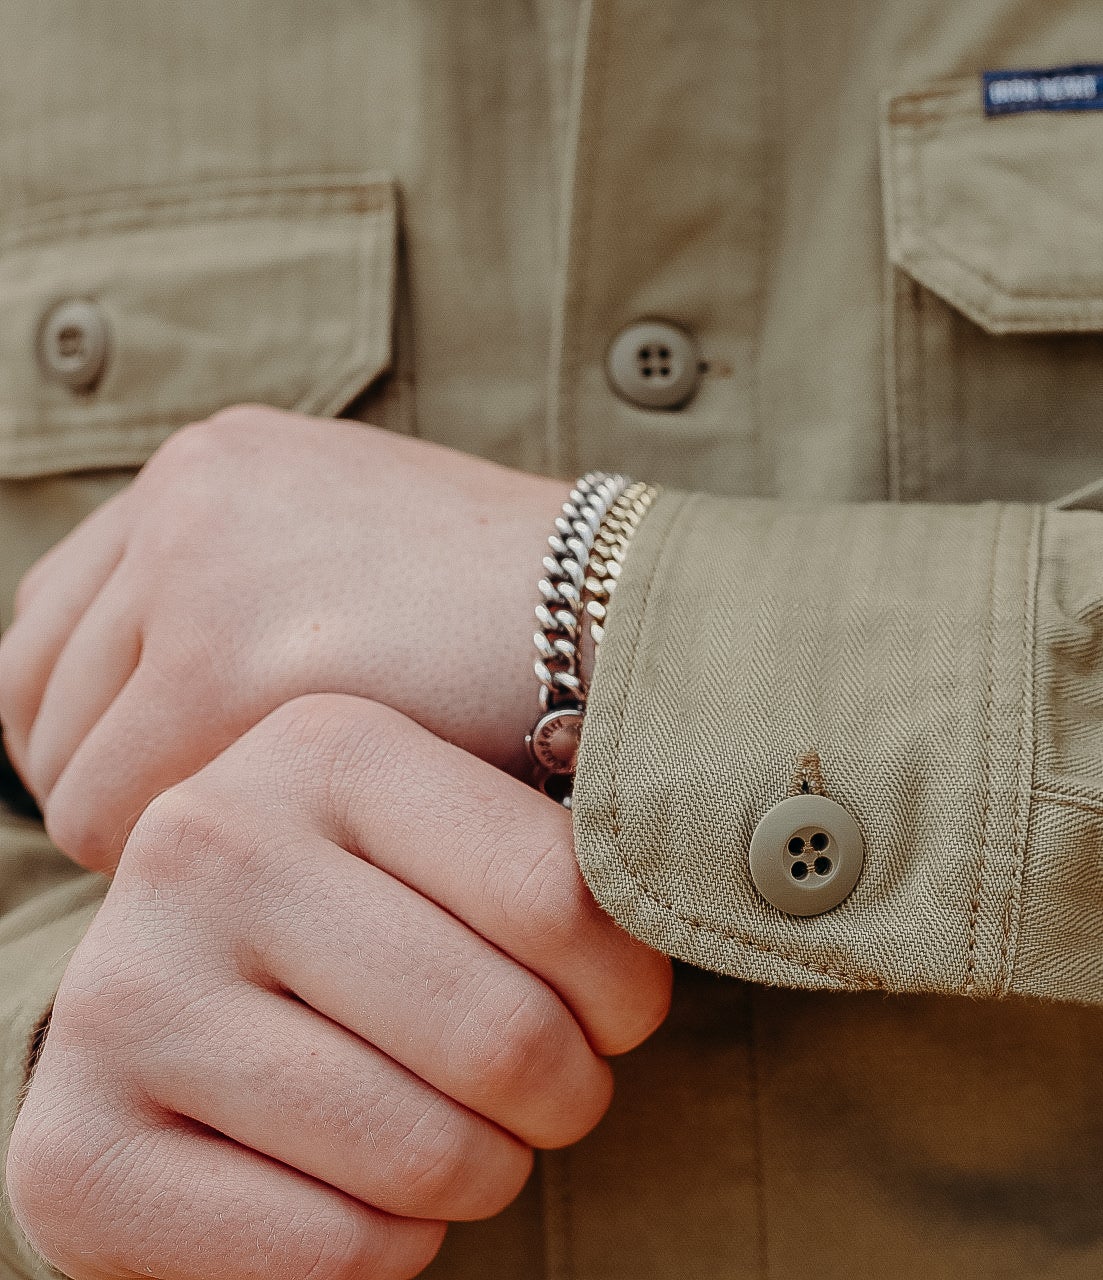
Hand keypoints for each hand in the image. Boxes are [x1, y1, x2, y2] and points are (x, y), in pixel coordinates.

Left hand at [0, 406, 571, 868]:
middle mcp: (190, 494)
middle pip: (39, 686)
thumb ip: (273, 596)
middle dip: (105, 778)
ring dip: (141, 825)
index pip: (62, 616)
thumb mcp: (381, 563)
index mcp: (223, 463)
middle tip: (206, 849)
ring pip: (65, 761)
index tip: (167, 793)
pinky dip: (178, 861)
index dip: (99, 724)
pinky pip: (116, 812)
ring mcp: (201, 566)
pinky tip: (272, 870)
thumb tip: (180, 710)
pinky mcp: (229, 657)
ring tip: (258, 862)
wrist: (640, 620)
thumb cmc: (534, 624)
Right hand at [4, 694, 671, 1279]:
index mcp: (324, 745)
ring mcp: (122, 998)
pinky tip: (372, 1201)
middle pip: (504, 1035)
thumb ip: (562, 856)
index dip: (629, 994)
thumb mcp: (457, 846)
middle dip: (566, 1099)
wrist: (174, 1037)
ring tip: (473, 1147)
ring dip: (487, 1177)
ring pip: (427, 1150)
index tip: (619, 1018)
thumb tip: (737, 871)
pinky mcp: (75, 1153)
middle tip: (551, 1099)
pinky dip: (396, 1251)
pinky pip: (335, 1249)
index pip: (564, 897)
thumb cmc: (373, 933)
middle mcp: (206, 845)